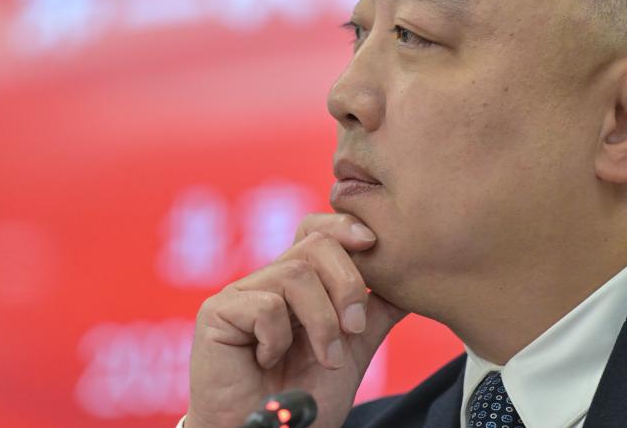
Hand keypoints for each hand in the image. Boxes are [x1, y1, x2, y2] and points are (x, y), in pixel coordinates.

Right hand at [185, 213, 407, 427]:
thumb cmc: (301, 399)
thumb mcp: (352, 352)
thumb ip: (375, 315)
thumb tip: (409, 285)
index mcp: (299, 284)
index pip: (319, 231)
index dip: (344, 227)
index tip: (373, 243)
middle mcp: (269, 280)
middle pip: (315, 244)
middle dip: (348, 285)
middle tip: (356, 330)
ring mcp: (241, 293)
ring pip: (297, 275)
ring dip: (323, 323)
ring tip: (326, 360)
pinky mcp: (217, 312)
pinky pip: (265, 305)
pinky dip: (279, 338)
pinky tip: (270, 361)